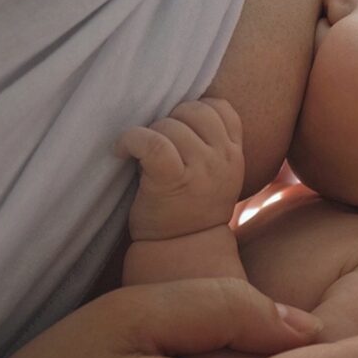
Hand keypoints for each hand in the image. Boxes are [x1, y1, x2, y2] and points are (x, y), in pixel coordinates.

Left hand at [116, 97, 243, 240]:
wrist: (183, 250)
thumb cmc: (190, 209)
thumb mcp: (216, 174)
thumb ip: (211, 144)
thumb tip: (177, 108)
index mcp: (235, 154)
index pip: (220, 108)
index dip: (194, 111)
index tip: (177, 131)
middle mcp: (224, 159)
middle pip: (193, 110)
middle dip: (170, 121)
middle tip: (157, 145)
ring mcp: (202, 169)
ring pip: (170, 125)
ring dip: (149, 134)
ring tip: (141, 155)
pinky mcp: (173, 180)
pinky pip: (153, 141)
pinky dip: (131, 139)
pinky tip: (122, 151)